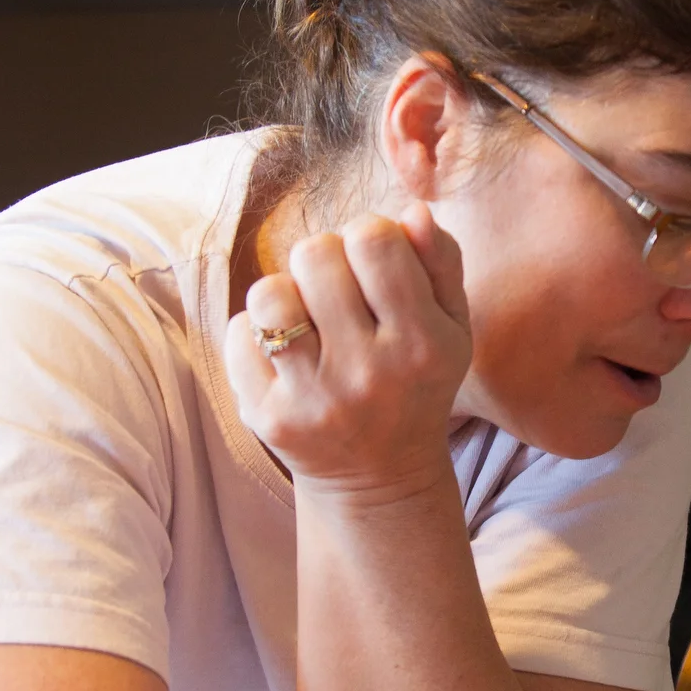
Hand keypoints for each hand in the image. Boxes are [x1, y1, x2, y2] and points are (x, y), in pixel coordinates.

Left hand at [226, 204, 472, 499]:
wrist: (381, 478)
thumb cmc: (416, 380)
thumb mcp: (452, 325)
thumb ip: (441, 261)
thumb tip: (412, 212)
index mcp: (421, 343)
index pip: (374, 240)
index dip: (369, 234)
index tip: (374, 261)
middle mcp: (367, 374)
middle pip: (315, 253)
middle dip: (324, 259)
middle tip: (337, 291)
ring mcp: (312, 399)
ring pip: (269, 292)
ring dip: (286, 292)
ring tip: (306, 316)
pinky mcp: (267, 418)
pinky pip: (238, 334)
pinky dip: (255, 333)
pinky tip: (285, 353)